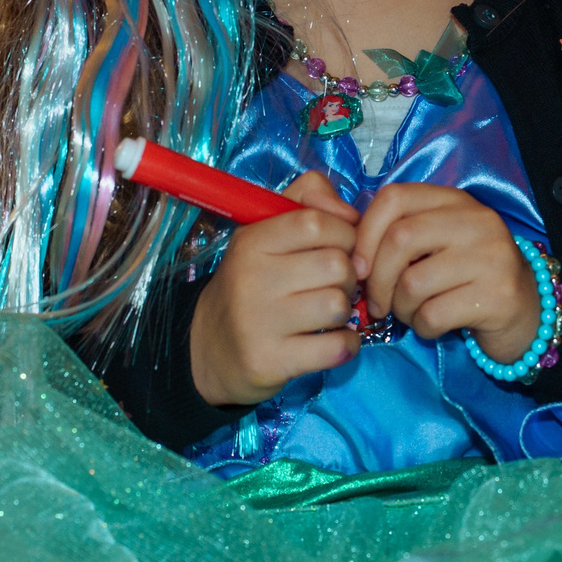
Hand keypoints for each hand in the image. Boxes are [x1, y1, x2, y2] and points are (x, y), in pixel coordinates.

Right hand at [188, 171, 359, 407]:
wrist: (211, 351)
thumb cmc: (252, 283)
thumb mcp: (266, 231)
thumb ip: (308, 199)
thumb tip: (350, 213)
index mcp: (251, 242)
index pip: (317, 223)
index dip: (344, 234)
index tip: (340, 249)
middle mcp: (251, 279)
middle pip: (337, 265)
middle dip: (348, 276)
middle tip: (333, 286)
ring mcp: (259, 323)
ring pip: (338, 305)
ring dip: (344, 311)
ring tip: (327, 314)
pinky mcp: (270, 361)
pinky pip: (338, 346)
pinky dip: (347, 344)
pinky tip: (331, 341)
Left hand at [354, 184, 539, 364]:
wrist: (528, 311)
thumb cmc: (466, 277)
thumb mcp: (436, 242)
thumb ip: (397, 233)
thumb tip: (346, 252)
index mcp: (455, 201)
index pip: (394, 198)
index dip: (365, 234)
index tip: (359, 267)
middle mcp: (478, 221)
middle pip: (400, 239)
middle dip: (377, 279)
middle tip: (377, 303)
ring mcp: (492, 257)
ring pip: (414, 283)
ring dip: (400, 308)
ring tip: (411, 313)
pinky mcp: (499, 296)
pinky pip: (433, 315)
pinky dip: (422, 327)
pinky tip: (433, 324)